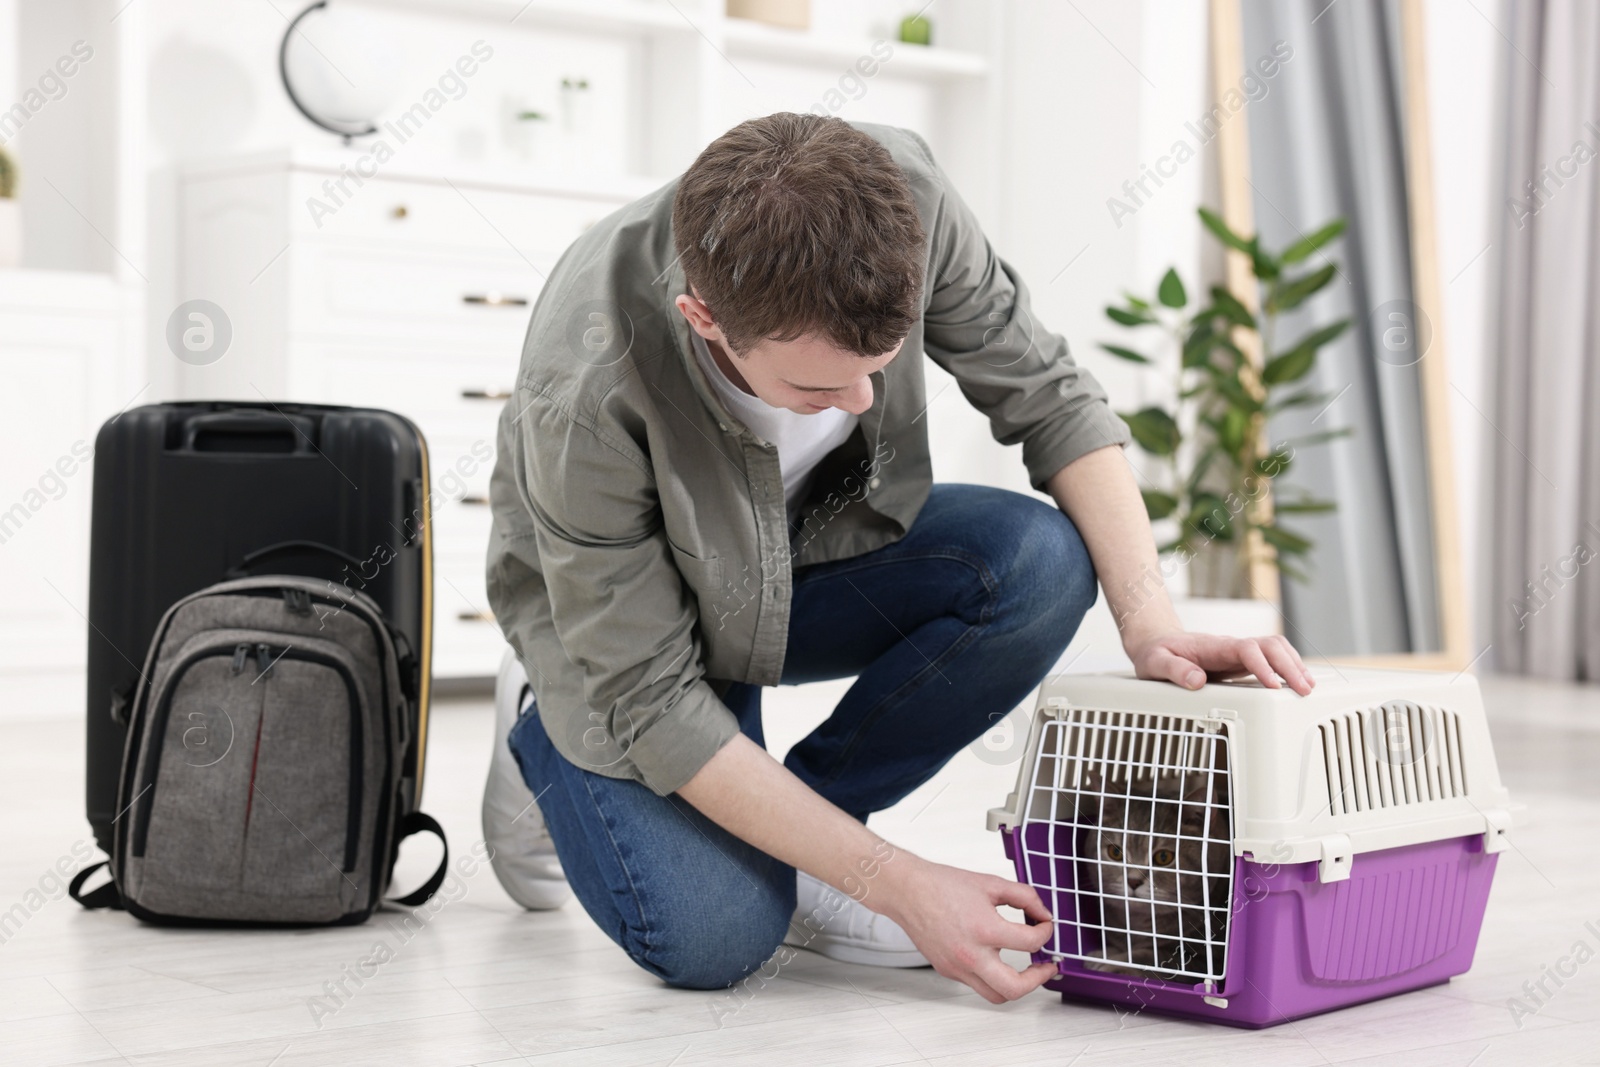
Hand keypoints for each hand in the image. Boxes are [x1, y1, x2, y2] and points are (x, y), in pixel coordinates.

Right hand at [880, 857, 1057, 1003]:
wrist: (908, 891)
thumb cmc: (941, 885)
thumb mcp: (991, 883)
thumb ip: (1024, 897)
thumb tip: (1042, 913)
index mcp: (984, 930)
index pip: (1031, 943)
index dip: (1046, 932)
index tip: (1045, 926)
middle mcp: (970, 955)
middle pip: (1015, 988)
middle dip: (1038, 979)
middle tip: (1046, 967)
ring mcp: (957, 967)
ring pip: (996, 995)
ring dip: (1016, 986)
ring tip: (1025, 970)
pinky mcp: (948, 971)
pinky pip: (977, 983)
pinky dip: (992, 976)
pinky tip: (995, 958)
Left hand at [1125, 630, 1314, 694]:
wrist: (1156, 643)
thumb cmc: (1156, 653)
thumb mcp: (1155, 663)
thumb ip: (1174, 670)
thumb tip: (1197, 680)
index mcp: (1213, 646)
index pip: (1247, 649)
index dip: (1262, 666)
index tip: (1273, 686)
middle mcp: (1230, 646)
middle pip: (1270, 646)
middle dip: (1289, 666)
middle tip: (1303, 690)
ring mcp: (1238, 653)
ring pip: (1275, 649)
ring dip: (1294, 665)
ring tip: (1308, 688)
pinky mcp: (1240, 662)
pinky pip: (1271, 659)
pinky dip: (1288, 668)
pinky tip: (1296, 683)